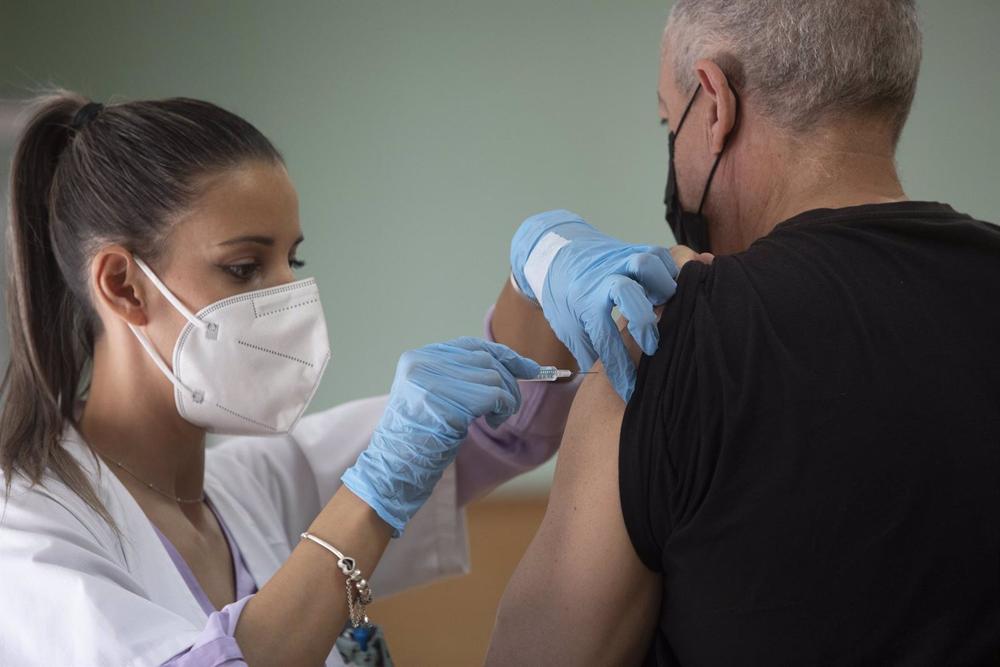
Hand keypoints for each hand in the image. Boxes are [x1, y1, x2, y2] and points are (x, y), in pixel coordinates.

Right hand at [341, 337, 539, 535]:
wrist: (395, 468)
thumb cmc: (420, 438)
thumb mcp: (434, 396)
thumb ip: (460, 375)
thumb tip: (511, 364)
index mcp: (417, 358)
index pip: (470, 345)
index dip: (503, 355)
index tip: (529, 367)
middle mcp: (422, 363)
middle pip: (485, 358)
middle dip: (510, 380)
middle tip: (510, 404)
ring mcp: (432, 382)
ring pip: (494, 376)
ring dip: (507, 399)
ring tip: (497, 417)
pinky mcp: (447, 403)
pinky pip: (495, 395)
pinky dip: (504, 409)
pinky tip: (493, 422)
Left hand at [510, 209, 677, 401]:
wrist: (558, 254)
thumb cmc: (565, 297)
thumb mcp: (567, 326)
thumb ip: (590, 351)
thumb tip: (613, 384)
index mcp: (583, 301)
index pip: (604, 337)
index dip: (620, 368)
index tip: (630, 389)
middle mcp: (604, 278)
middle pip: (627, 291)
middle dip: (643, 321)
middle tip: (651, 345)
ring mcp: (621, 260)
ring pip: (649, 263)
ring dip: (665, 286)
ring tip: (669, 307)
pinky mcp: (637, 249)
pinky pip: (663, 254)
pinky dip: (674, 270)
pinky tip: (675, 288)